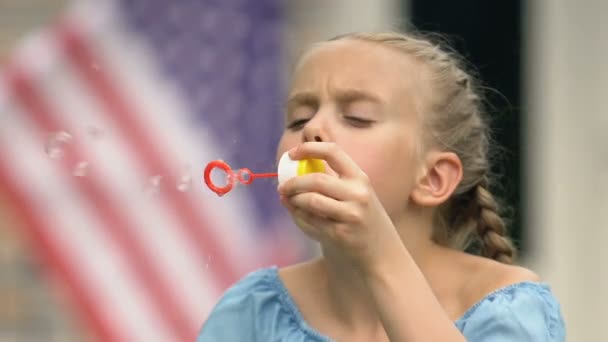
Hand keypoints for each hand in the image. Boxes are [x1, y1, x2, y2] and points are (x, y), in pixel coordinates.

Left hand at [277, 142, 401, 271]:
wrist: (381, 253)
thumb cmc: (361, 220)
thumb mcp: (355, 195)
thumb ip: (329, 183)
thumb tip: (290, 176)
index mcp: (360, 177)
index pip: (333, 152)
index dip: (309, 149)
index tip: (291, 154)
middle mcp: (358, 193)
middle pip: (316, 179)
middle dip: (293, 182)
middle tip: (282, 187)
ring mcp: (350, 214)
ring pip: (310, 201)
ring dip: (294, 200)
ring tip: (289, 201)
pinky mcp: (340, 233)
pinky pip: (310, 221)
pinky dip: (298, 217)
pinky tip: (298, 216)